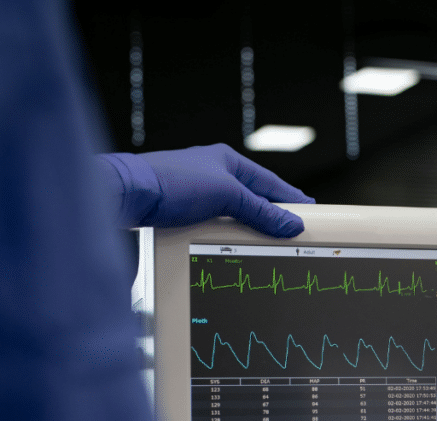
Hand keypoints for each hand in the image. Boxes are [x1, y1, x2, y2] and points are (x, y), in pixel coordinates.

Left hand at [101, 143, 313, 236]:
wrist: (128, 194)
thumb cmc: (171, 182)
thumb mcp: (226, 195)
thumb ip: (260, 210)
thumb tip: (290, 223)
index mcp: (227, 161)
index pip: (269, 182)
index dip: (290, 198)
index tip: (308, 210)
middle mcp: (212, 173)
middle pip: (252, 197)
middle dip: (270, 213)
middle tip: (290, 229)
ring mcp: (196, 191)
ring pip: (232, 211)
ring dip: (247, 225)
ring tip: (265, 240)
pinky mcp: (181, 209)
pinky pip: (214, 222)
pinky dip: (226, 232)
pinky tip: (230, 242)